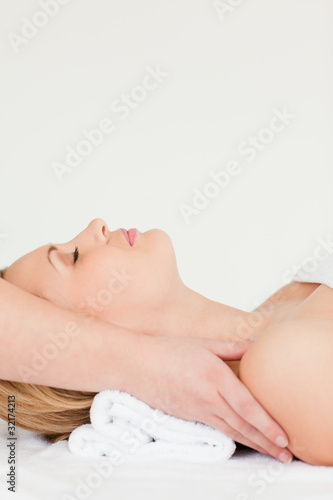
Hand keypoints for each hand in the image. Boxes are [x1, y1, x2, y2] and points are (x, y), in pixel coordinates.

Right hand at [129, 335, 291, 462]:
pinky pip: (217, 430)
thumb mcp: (203, 343)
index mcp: (214, 375)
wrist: (136, 365)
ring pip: (231, 432)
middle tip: (286, 455)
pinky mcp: (189, 418)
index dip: (266, 424)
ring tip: (272, 454)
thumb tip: (258, 342)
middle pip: (242, 425)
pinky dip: (235, 439)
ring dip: (255, 445)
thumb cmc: (168, 349)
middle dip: (267, 442)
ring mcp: (197, 410)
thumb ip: (233, 346)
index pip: (246, 405)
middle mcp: (208, 397)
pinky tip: (245, 443)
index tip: (284, 436)